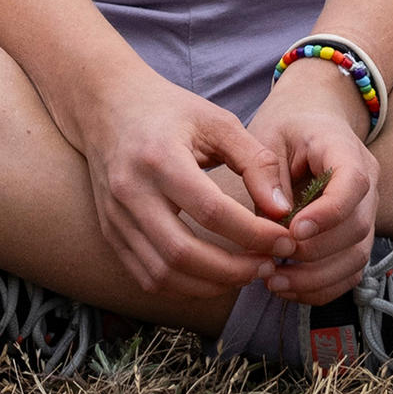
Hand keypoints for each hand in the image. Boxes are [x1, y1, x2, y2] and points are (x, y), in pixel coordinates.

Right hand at [59, 63, 295, 301]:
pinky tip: (214, 276)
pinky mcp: (111, 232)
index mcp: (159, 157)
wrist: (108, 106)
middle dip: (234, 269)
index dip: (253, 233)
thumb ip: (255, 162)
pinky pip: (147, 277)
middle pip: (183, 253)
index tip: (284, 238)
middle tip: (269, 265)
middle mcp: (131, 192)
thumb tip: (281, 210)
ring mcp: (115, 217)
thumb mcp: (218, 122)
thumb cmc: (170, 111)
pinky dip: (184, 287)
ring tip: (246, 273)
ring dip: (211, 285)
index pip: (211, 211)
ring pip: (163, 274)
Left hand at [246, 78, 380, 303]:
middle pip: (358, 228)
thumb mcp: (267, 136)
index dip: (328, 213)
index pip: (353, 184)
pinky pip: (350, 271)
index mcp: (345, 149)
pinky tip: (288, 288)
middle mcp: (367, 184)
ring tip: (274, 282)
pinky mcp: (355, 236)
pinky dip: (321, 287)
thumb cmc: (286, 129)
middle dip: (314, 253)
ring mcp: (366, 212)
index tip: (293, 230)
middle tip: (272, 261)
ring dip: (316, 278)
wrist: (310, 121)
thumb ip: (267, 172)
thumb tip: (276, 218)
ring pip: (357, 257)